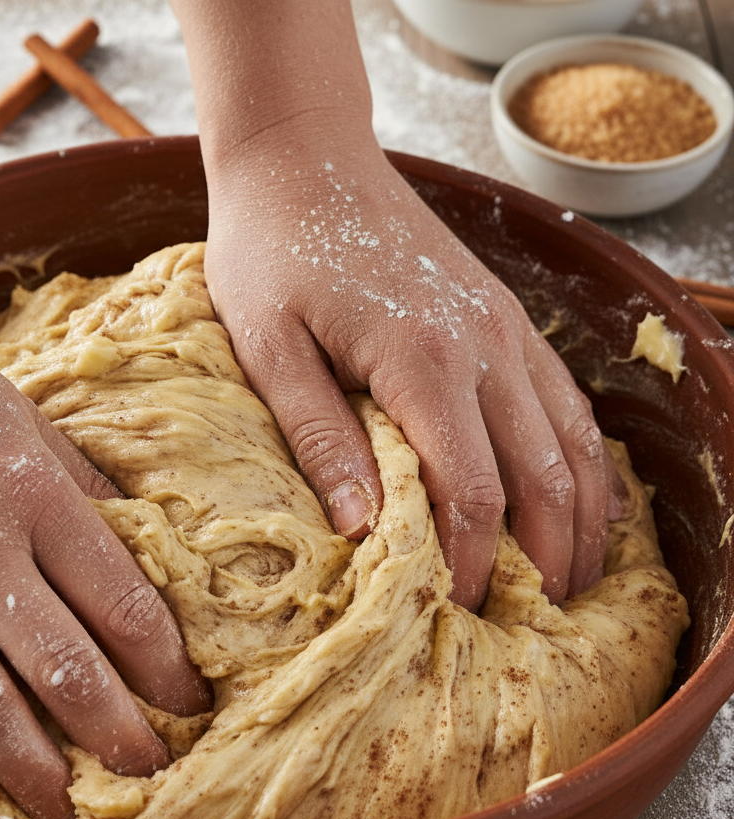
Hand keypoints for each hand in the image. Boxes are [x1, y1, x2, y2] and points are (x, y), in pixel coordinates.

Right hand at [0, 284, 209, 818]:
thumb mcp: (14, 412)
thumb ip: (79, 482)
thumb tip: (144, 543)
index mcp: (30, 492)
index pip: (124, 604)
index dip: (168, 669)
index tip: (189, 705)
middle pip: (66, 668)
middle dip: (120, 738)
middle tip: (151, 777)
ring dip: (33, 775)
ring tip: (66, 815)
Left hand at [203, 139, 614, 609]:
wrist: (305, 159)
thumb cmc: (273, 252)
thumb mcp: (268, 349)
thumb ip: (320, 437)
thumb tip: (363, 531)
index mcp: (424, 360)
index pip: (474, 494)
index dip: (473, 564)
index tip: (457, 612)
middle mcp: (486, 347)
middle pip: (546, 480)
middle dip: (544, 560)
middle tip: (530, 625)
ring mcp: (506, 329)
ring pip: (574, 445)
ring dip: (580, 521)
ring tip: (569, 586)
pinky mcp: (506, 319)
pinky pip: (567, 403)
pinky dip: (583, 463)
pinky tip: (580, 503)